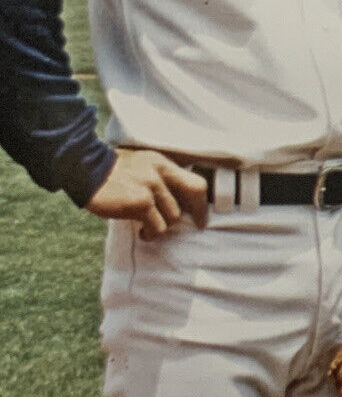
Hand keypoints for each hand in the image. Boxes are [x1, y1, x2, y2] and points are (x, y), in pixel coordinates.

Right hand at [85, 149, 208, 238]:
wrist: (84, 169)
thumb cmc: (110, 172)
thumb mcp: (141, 165)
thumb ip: (158, 176)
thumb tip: (173, 200)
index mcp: (163, 163)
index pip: (195, 180)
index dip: (202, 200)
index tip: (202, 214)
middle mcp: (161, 172)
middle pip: (195, 192)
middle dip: (198, 212)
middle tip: (197, 225)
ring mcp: (152, 186)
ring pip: (173, 215)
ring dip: (163, 227)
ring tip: (149, 230)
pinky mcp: (140, 202)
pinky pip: (156, 226)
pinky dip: (151, 233)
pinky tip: (142, 233)